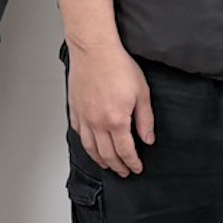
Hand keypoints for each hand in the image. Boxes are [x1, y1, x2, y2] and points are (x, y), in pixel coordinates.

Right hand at [66, 41, 153, 176]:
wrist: (94, 50)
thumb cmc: (118, 66)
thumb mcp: (142, 93)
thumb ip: (145, 120)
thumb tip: (147, 139)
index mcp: (116, 121)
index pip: (125, 151)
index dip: (132, 162)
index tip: (137, 168)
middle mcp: (97, 123)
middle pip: (107, 154)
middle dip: (117, 166)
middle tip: (124, 172)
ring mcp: (83, 116)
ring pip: (90, 147)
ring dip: (100, 159)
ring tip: (107, 164)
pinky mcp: (74, 108)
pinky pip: (78, 132)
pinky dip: (84, 143)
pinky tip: (89, 144)